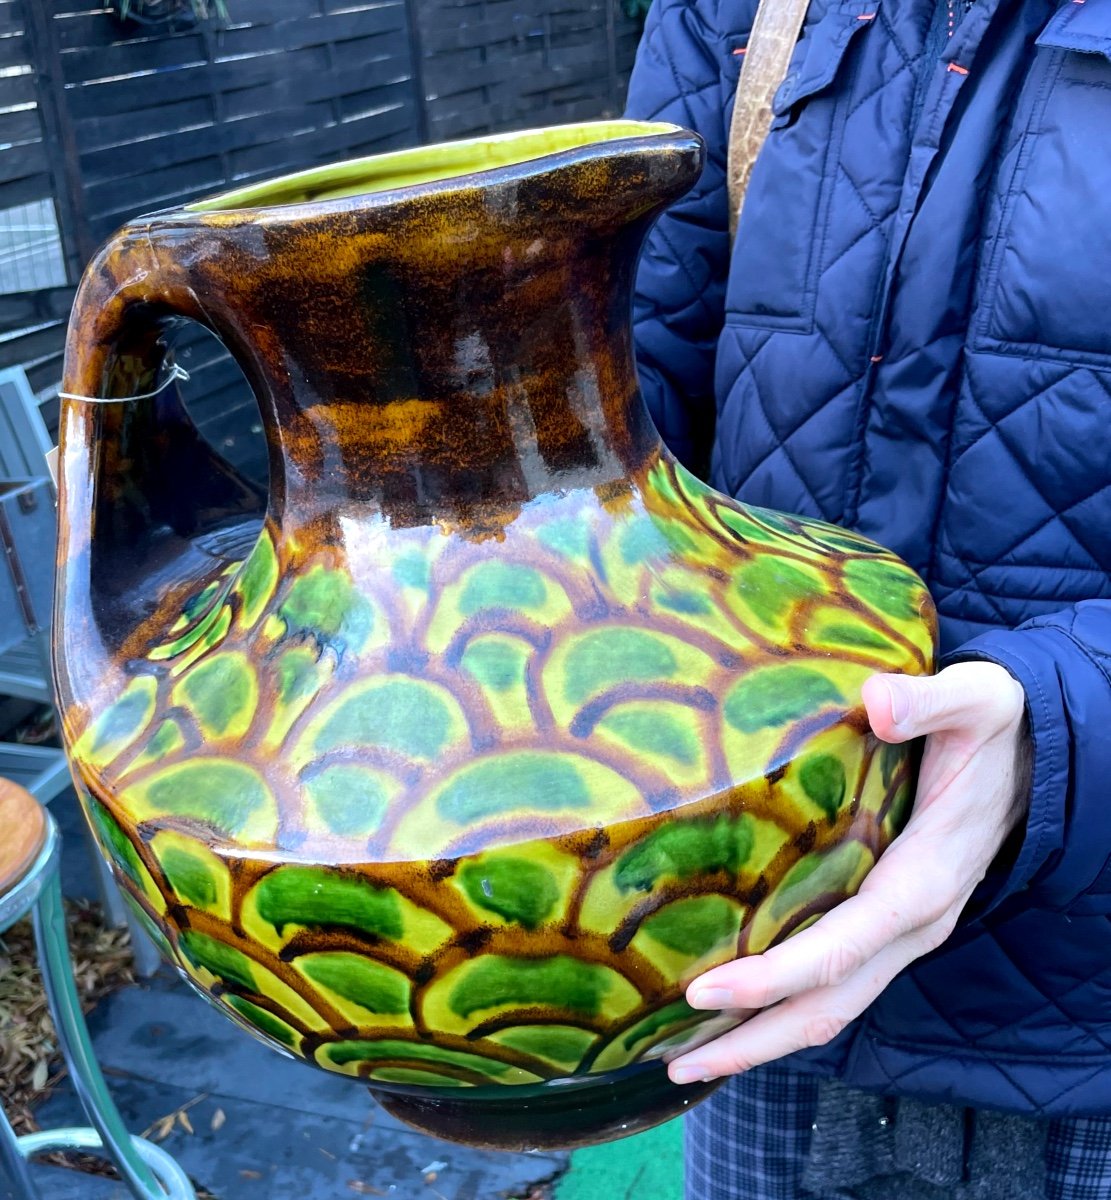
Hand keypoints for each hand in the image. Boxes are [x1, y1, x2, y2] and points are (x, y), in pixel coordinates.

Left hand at [668, 661, 1028, 1084]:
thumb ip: (927, 701)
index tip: (704, 990)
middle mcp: (914, 925)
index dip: (772, 977)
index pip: (840, 947)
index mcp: (924, 881)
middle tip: (674, 1061)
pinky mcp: (890, 926)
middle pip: (828, 1005)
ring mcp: (903, 934)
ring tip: (688, 1057)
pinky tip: (735, 1007)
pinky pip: (836, 983)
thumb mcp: (976, 698)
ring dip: (763, 1038)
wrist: (1034, 756)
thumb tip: (878, 703)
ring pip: (831, 1007)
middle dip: (754, 1040)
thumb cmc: (993, 726)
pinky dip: (784, 1006)